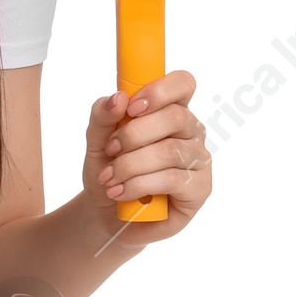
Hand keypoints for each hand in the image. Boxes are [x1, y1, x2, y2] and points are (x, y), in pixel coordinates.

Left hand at [81, 71, 210, 245]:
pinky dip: (138, 185)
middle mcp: (191, 131)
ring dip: (131, 164)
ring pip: (170, 151)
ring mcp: (199, 160)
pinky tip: (121, 192)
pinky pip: (172, 179)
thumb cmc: (108, 170)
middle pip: (175, 117)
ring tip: (109, 178)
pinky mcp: (200, 189)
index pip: (183, 83)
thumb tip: (118, 97)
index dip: (159, 91)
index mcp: (171, 110)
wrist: (105, 212)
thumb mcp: (96, 140)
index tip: (131, 107)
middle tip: (110, 149)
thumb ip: (103, 115)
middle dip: (134, 134)